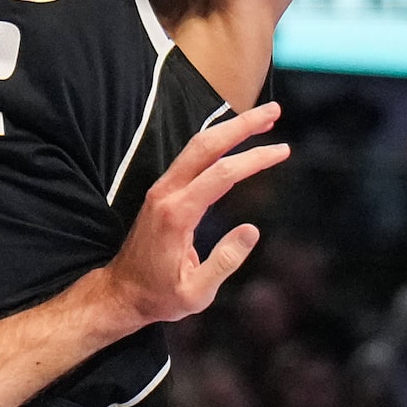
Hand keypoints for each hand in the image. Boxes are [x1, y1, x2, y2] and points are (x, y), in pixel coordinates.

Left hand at [103, 103, 288, 327]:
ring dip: (229, 128)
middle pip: (206, 145)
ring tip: (262, 119)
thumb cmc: (160, 295)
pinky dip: (216, 142)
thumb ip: (224, 262)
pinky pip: (191, 157)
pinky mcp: (163, 191)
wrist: (122, 291)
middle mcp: (167, 192)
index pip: (222, 174)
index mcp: (177, 214)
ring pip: (197, 146)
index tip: (283, 150)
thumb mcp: (196, 293)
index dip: (254, 159)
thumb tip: (252, 230)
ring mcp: (162, 188)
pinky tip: (234, 139)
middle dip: (241, 125)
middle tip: (274, 111)